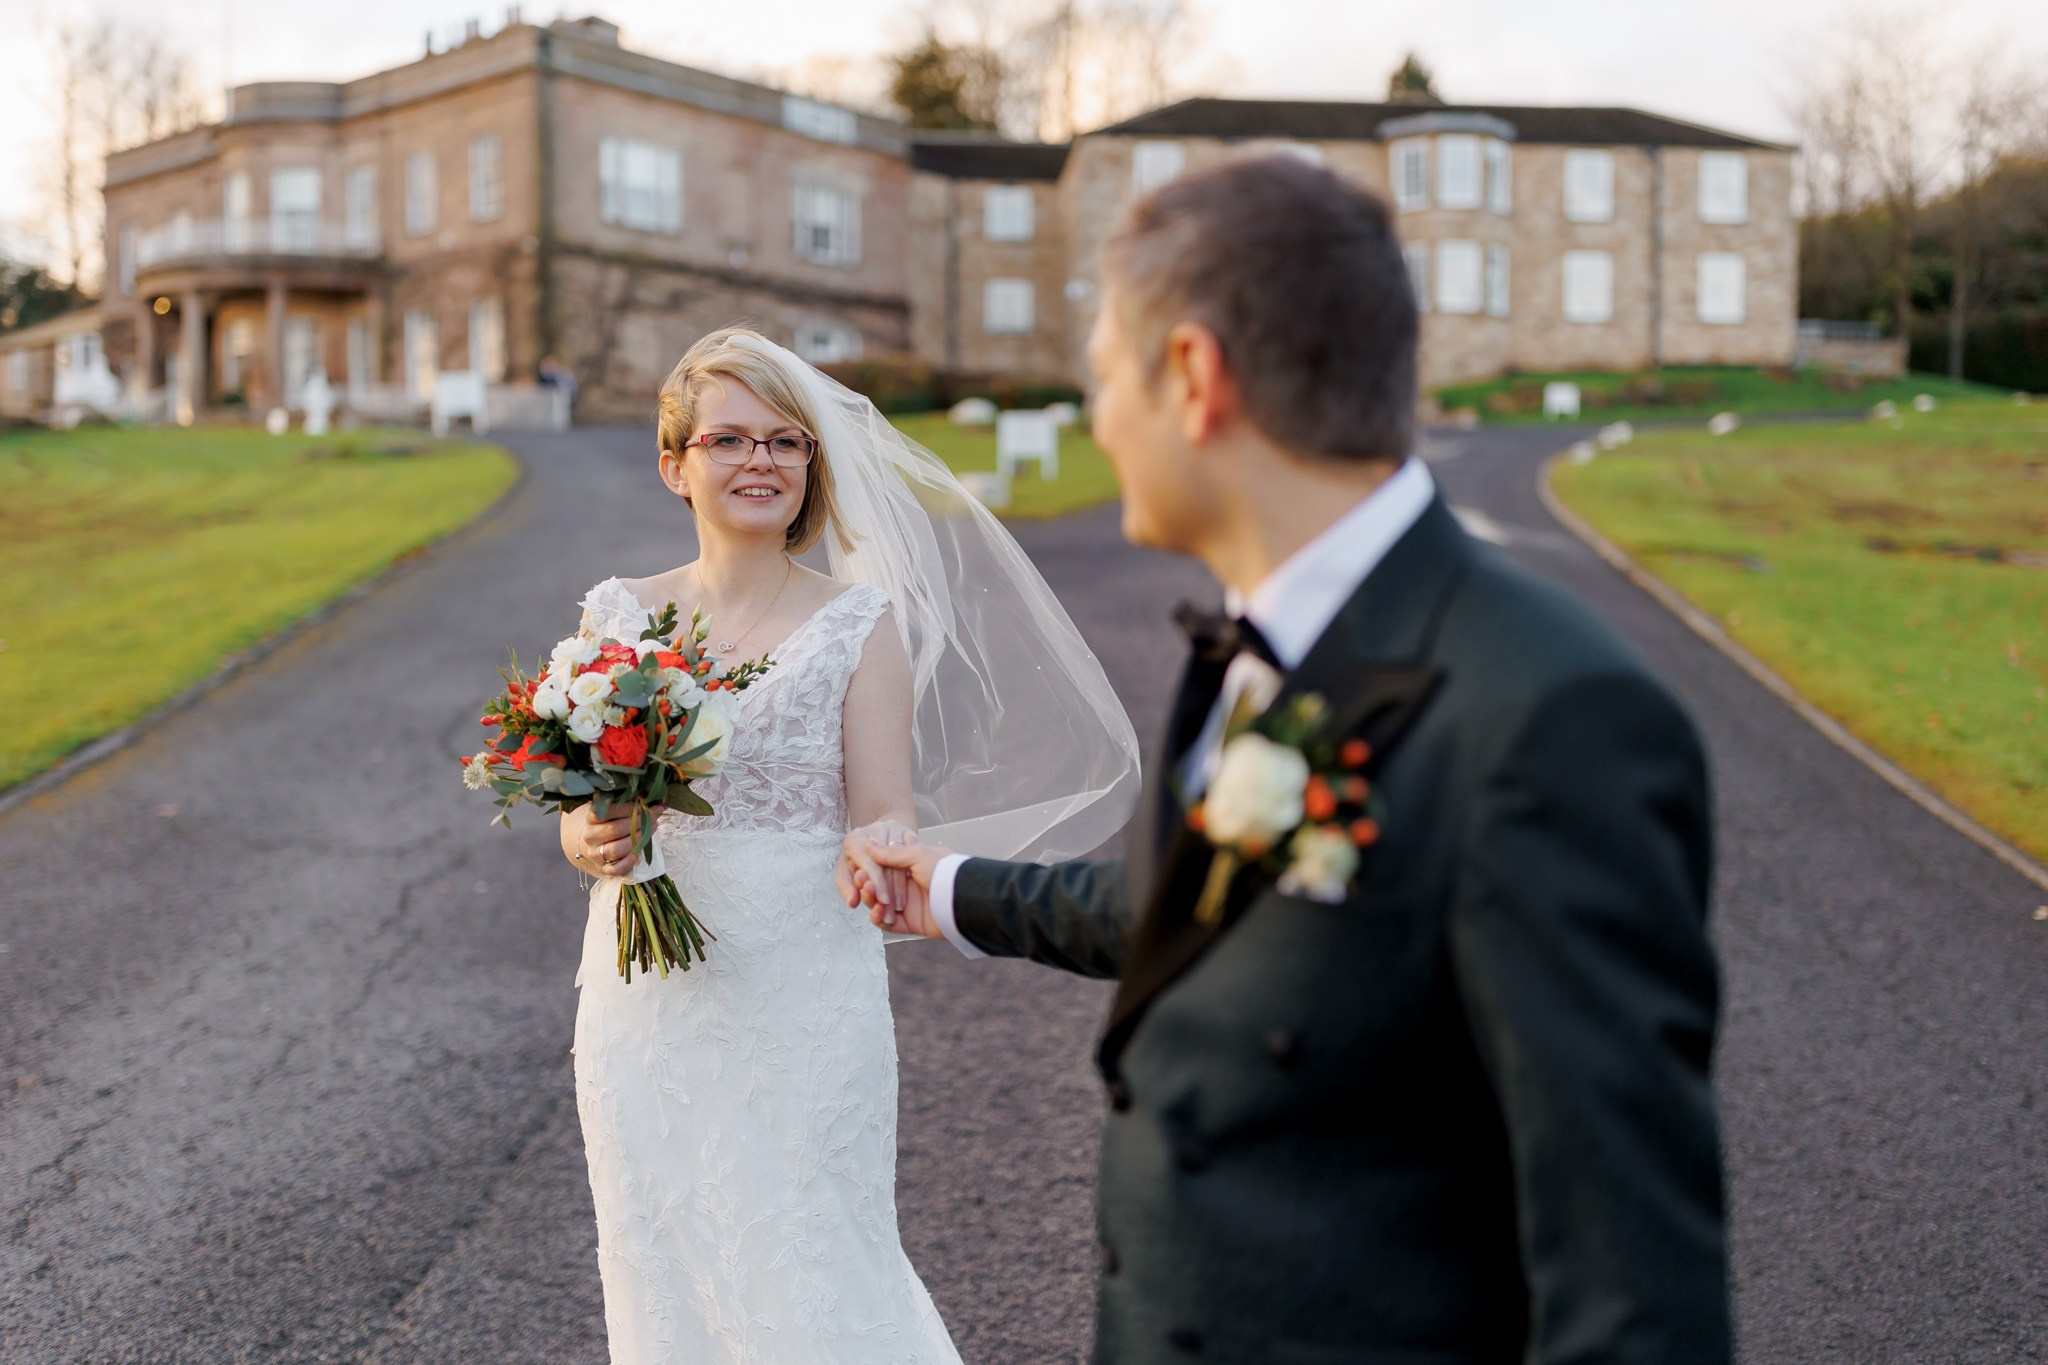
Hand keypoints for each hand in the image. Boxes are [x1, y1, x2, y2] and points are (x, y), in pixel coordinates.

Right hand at [561, 801, 645, 877]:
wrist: (599, 844)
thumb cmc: (612, 823)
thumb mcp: (616, 812)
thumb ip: (630, 805)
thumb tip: (658, 801)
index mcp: (592, 819)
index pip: (607, 811)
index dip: (629, 808)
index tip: (646, 805)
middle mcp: (591, 836)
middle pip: (615, 830)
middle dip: (638, 823)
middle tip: (653, 817)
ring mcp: (596, 854)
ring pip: (615, 849)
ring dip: (637, 840)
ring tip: (650, 831)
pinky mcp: (603, 869)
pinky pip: (616, 869)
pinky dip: (629, 861)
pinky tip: (639, 852)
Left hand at [837, 819, 914, 922]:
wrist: (873, 840)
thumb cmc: (856, 859)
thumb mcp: (845, 873)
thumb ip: (846, 888)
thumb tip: (852, 901)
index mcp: (855, 839)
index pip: (869, 863)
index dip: (877, 884)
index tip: (883, 902)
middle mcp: (875, 830)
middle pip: (887, 863)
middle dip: (890, 890)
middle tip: (892, 910)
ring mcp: (894, 829)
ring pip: (902, 860)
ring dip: (902, 885)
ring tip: (900, 906)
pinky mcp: (908, 831)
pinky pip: (913, 855)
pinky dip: (912, 872)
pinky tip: (910, 888)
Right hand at [837, 831, 952, 938]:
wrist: (963, 898)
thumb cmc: (945, 872)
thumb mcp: (917, 855)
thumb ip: (891, 853)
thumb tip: (868, 843)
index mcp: (910, 868)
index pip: (882, 869)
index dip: (869, 869)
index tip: (859, 866)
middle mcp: (907, 887)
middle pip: (877, 888)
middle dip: (866, 884)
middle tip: (861, 879)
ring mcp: (907, 906)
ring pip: (879, 905)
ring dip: (870, 899)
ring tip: (867, 891)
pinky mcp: (908, 924)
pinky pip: (886, 924)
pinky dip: (878, 918)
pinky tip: (877, 910)